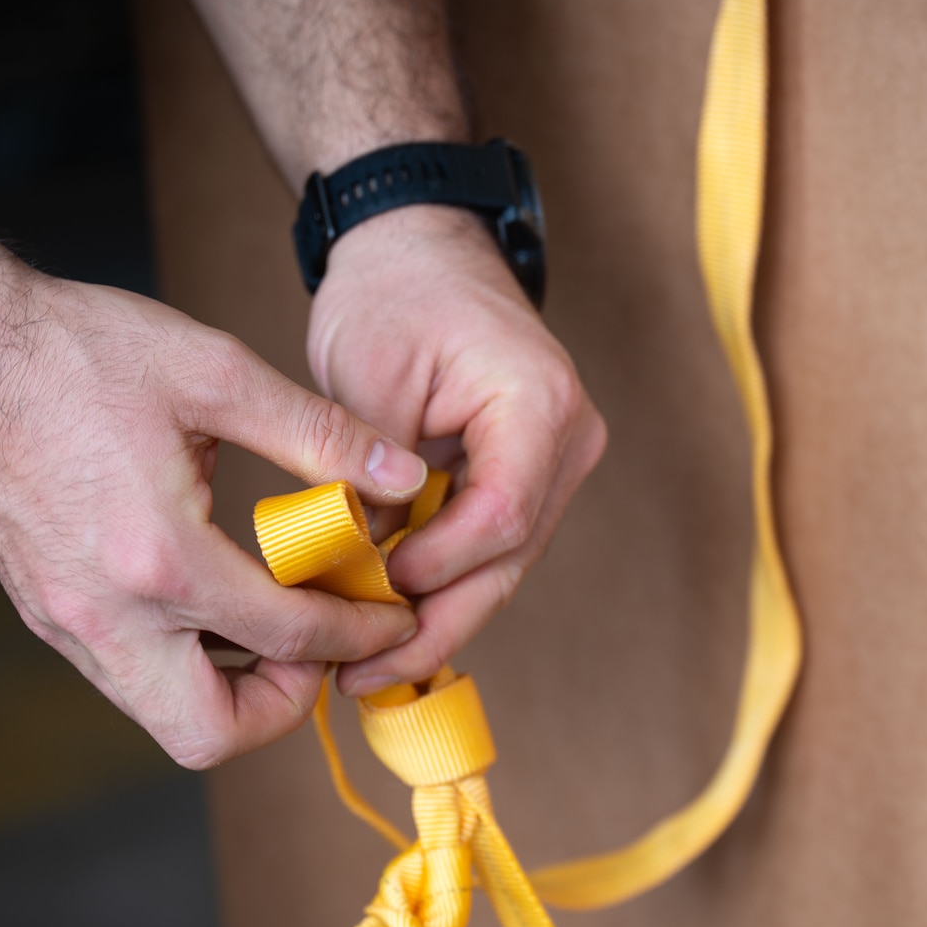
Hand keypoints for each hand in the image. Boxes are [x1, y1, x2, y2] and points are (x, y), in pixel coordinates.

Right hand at [0, 267, 433, 768]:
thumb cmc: (76, 350)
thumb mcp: (215, 372)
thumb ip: (319, 433)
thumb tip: (404, 474)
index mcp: (158, 558)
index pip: (289, 638)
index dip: (361, 634)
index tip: (391, 616)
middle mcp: (106, 615)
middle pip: (211, 735)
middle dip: (285, 706)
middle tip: (321, 646)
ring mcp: (67, 624)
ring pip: (165, 716)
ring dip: (235, 692)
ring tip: (280, 623)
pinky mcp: (48, 615)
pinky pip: (132, 678)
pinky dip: (188, 665)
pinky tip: (221, 603)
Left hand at [306, 205, 605, 696]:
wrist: (419, 248)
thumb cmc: (392, 295)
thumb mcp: (366, 380)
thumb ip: (370, 477)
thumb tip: (356, 573)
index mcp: (539, 404)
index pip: (500, 517)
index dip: (434, 571)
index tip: (366, 597)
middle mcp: (569, 440)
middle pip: (509, 560)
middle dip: (436, 625)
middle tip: (365, 678)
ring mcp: (559, 462)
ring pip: (503, 566)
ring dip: (437, 617)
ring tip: (368, 669)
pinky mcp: (532, 476)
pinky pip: (492, 546)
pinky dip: (443, 584)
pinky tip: (391, 627)